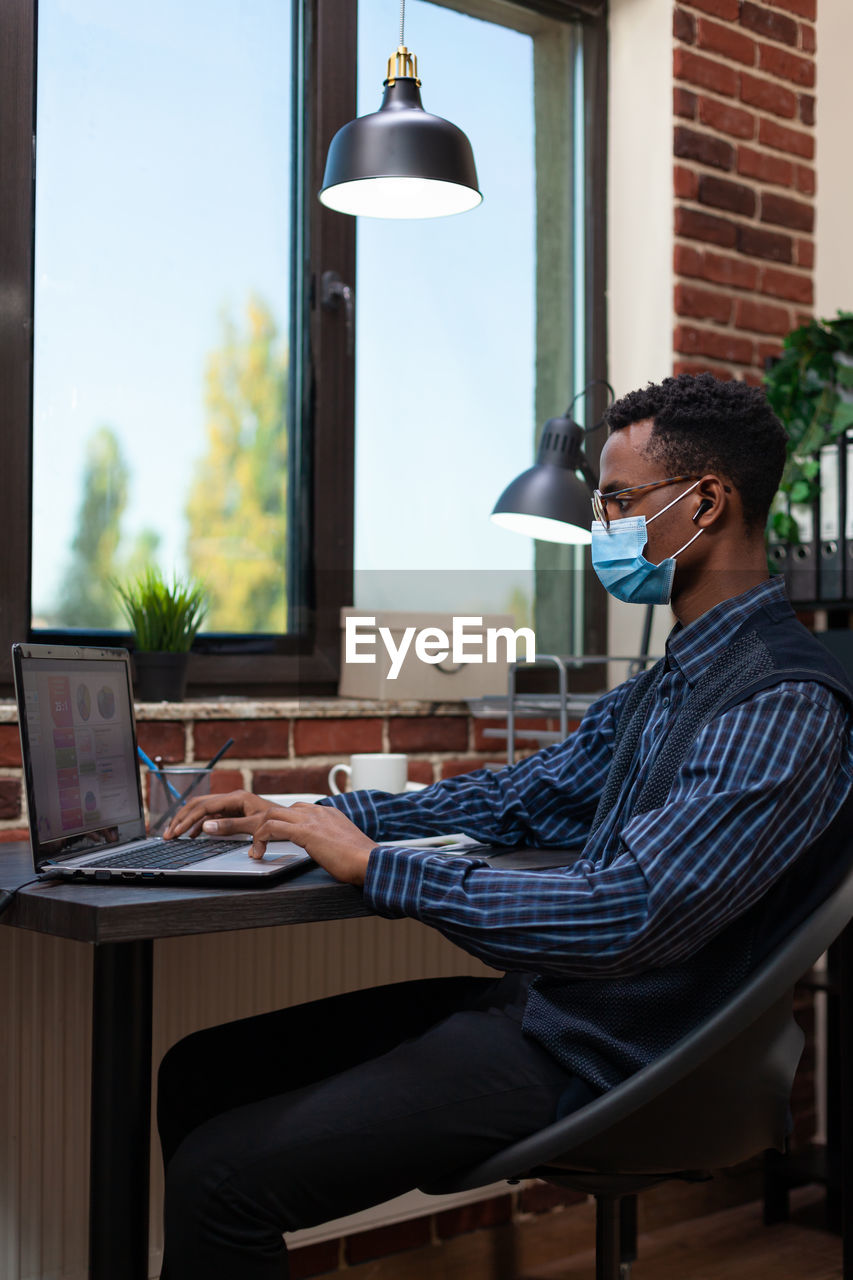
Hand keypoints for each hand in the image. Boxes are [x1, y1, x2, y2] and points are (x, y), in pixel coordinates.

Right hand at [162, 790, 273, 840]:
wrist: (289, 821)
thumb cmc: (277, 821)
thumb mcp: (253, 826)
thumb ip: (229, 826)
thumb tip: (205, 826)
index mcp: (236, 798)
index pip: (204, 806)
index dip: (187, 819)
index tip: (176, 831)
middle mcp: (232, 798)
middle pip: (199, 804)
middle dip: (182, 818)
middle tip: (168, 834)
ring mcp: (232, 805)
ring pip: (202, 809)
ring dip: (187, 821)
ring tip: (175, 834)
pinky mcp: (233, 812)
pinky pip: (210, 816)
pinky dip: (199, 824)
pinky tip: (193, 834)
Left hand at [200, 803, 375, 886]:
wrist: (374, 862)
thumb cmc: (362, 862)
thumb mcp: (342, 849)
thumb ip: (329, 845)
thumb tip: (326, 853)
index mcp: (324, 814)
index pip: (289, 811)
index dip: (267, 822)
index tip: (253, 832)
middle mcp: (315, 812)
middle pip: (270, 810)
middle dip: (241, 819)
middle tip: (216, 826)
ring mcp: (310, 820)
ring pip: (264, 815)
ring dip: (237, 825)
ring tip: (213, 831)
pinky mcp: (307, 832)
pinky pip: (273, 829)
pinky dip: (258, 839)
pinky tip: (254, 853)